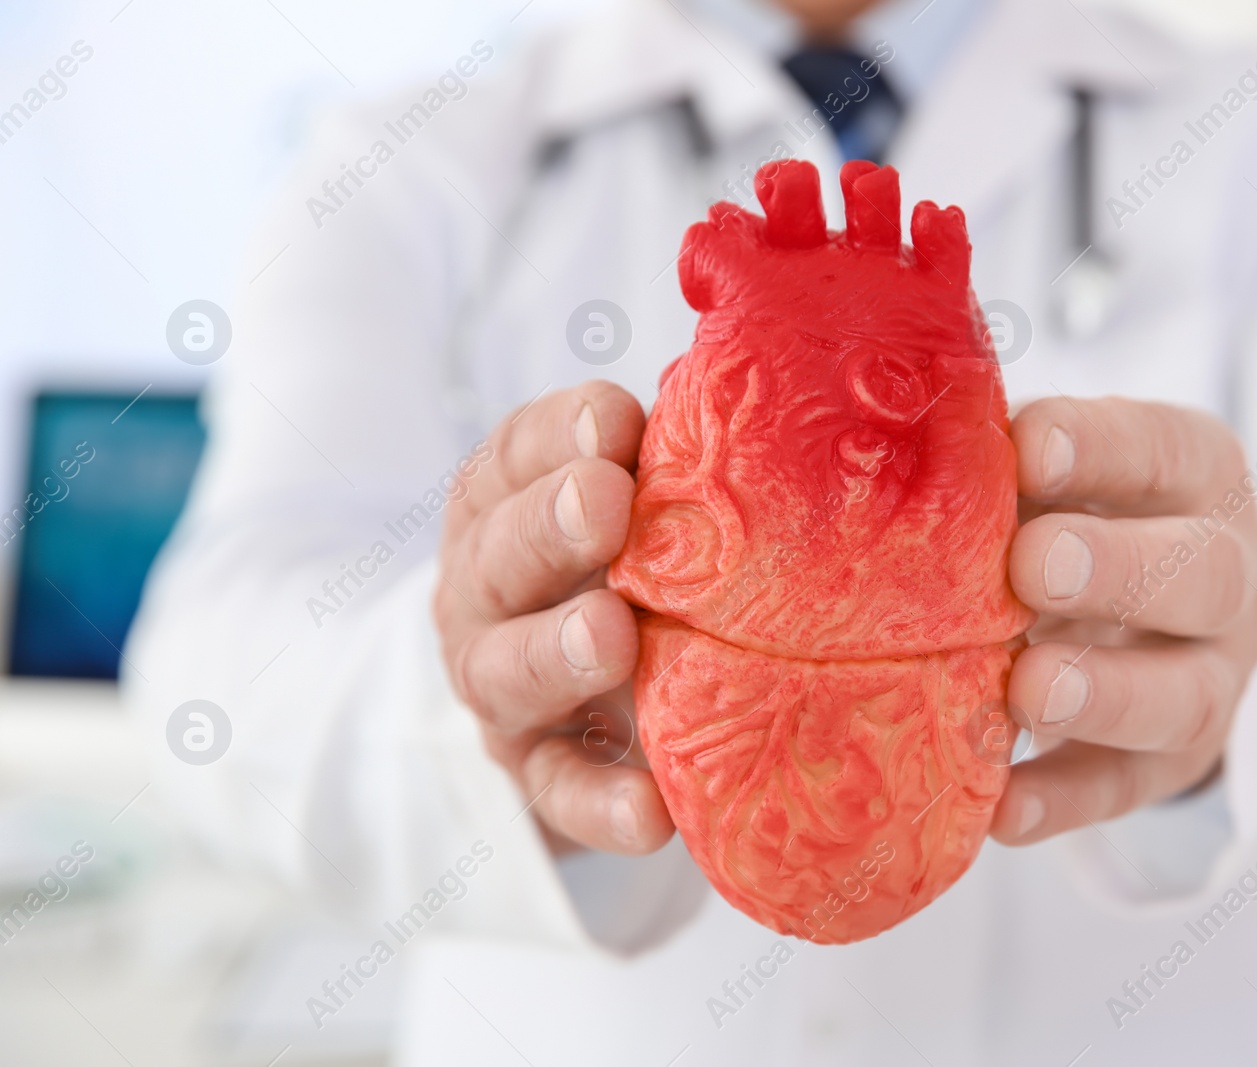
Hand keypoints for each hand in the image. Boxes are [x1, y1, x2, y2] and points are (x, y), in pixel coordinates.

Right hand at [433, 382, 674, 854]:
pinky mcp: (537, 770)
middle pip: (498, 552)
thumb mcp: (641, 501)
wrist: (575, 691)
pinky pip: (560, 791)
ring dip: (555, 650)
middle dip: (549, 525)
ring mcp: (502, 685)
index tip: (617, 421)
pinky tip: (653, 811)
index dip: (561, 433)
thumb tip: (767, 410)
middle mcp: (486, 587)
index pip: (516, 454)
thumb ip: (675, 464)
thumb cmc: (633, 560)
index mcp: (507, 500)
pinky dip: (601, 803)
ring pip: (507, 669)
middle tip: (604, 503)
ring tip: (610, 635)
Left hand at [990, 397, 1256, 842]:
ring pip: (1184, 696)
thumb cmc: (1068, 511)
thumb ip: (1001, 465)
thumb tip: (892, 449)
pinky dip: (1060, 802)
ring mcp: (1208, 678)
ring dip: (1106, 696)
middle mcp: (1224, 574)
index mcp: (1195, 475)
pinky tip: (1000, 809)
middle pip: (1203, 575)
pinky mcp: (1169, 764)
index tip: (1029, 447)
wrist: (1137, 612)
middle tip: (1033, 568)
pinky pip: (1122, 789)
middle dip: (1120, 572)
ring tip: (1029, 690)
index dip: (1101, 447)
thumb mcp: (1052, 473)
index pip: (1164, 449)